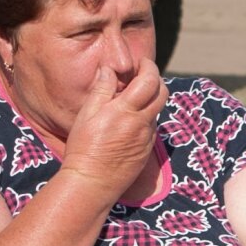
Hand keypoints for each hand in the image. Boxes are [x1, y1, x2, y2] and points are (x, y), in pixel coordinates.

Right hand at [62, 61, 165, 200]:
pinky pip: (151, 128)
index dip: (148, 67)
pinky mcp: (147, 151)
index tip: (141, 62)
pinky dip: (144, 118)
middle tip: (142, 75)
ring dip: (149, 100)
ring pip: (156, 111)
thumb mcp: (87, 115)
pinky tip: (128, 122)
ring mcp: (147, 138)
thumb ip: (101, 90)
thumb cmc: (84, 148)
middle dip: (156, 80)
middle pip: (162, 93)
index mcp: (125, 111)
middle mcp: (141, 123)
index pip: (149, 80)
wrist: (92, 183)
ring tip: (130, 99)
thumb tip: (110, 69)